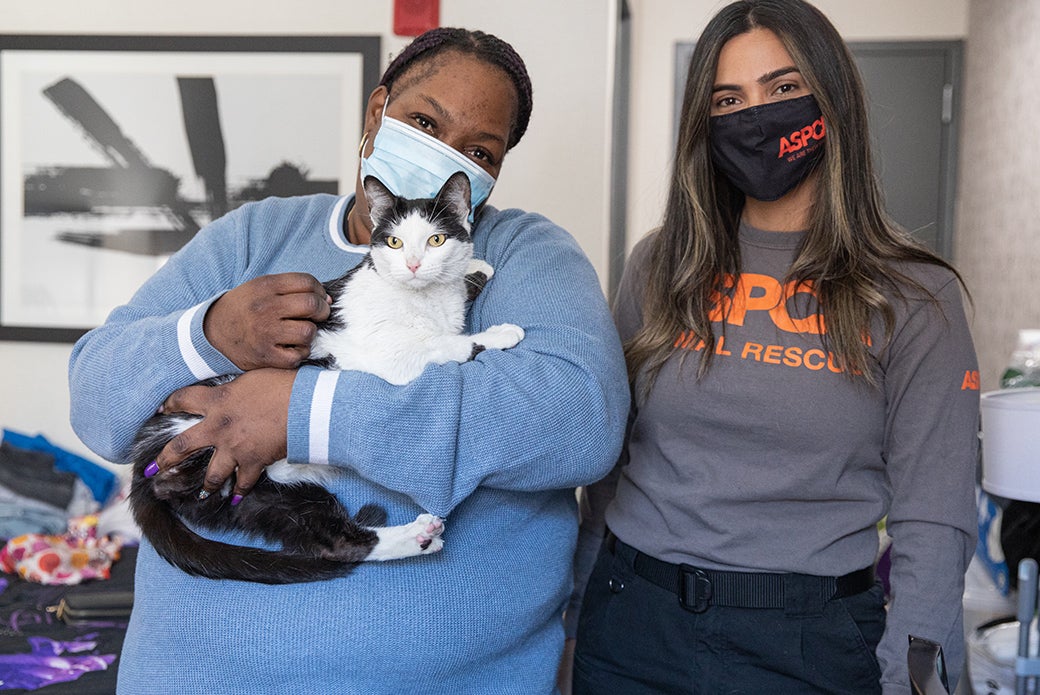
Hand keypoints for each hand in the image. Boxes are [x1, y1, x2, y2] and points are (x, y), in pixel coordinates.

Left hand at [154, 368, 295, 500]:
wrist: (304, 404)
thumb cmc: (282, 384)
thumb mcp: (251, 377)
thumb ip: (234, 388)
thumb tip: (233, 392)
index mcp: (217, 400)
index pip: (183, 399)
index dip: (169, 404)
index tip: (160, 410)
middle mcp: (218, 427)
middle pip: (182, 447)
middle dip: (165, 460)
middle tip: (153, 470)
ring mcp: (234, 448)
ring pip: (211, 474)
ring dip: (205, 486)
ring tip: (201, 495)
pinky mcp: (253, 462)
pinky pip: (243, 482)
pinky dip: (239, 491)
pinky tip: (234, 499)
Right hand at [205, 273, 330, 370]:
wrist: (213, 335)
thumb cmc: (245, 310)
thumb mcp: (259, 288)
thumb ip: (290, 288)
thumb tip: (327, 299)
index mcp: (265, 286)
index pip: (307, 282)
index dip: (319, 290)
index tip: (320, 298)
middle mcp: (265, 308)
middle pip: (311, 305)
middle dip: (321, 311)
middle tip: (318, 315)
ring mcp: (265, 333)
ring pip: (308, 331)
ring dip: (309, 333)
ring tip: (299, 332)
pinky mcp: (266, 356)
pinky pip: (299, 355)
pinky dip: (299, 353)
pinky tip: (291, 348)